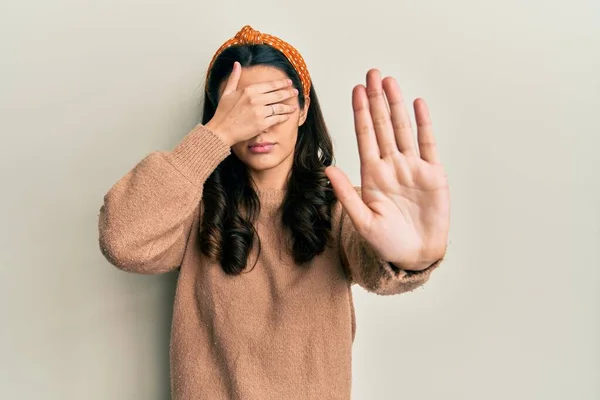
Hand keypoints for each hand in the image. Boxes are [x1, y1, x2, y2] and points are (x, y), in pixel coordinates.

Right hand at [205, 62, 298, 145]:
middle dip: (288, 93)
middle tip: (295, 91)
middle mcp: (255, 100)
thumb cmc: (223, 113)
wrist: (221, 130)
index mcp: (248, 90)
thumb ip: (234, 77)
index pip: (270, 85)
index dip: (281, 83)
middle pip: (277, 95)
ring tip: (294, 106)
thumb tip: (237, 64)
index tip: (288, 82)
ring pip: (279, 107)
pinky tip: (287, 116)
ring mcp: (260, 112)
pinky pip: (277, 119)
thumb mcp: (227, 92)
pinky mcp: (262, 124)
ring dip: (288, 106)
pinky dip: (284, 117)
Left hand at [325, 69, 449, 270]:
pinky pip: (427, 143)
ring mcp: (412, 167)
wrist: (415, 255)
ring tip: (390, 82)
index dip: (361, 113)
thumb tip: (328, 169)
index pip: (365, 136)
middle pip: (383, 126)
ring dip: (396, 105)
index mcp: (372, 174)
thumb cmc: (386, 242)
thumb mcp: (362, 220)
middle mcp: (391, 165)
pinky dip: (423, 123)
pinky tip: (417, 104)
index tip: (356, 90)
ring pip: (403, 129)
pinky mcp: (432, 173)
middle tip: (373, 74)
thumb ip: (346, 193)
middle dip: (377, 100)